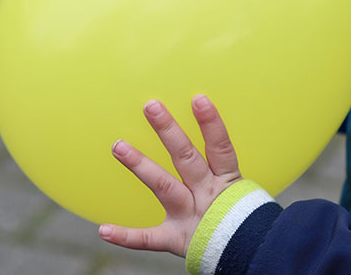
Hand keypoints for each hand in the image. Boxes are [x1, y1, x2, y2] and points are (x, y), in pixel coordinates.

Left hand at [98, 94, 242, 255]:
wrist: (247, 251)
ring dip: (141, 166)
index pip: (220, 147)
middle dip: (169, 131)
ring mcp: (191, 217)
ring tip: (118, 146)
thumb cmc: (239, 214)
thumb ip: (223, 163)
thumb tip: (213, 121)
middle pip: (187, 159)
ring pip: (164, 187)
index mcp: (226, 181)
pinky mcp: (177, 240)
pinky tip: (103, 230)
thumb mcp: (240, 188)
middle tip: (151, 106)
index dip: (211, 124)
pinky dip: (127, 236)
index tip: (198, 98)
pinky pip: (149, 239)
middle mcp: (208, 195)